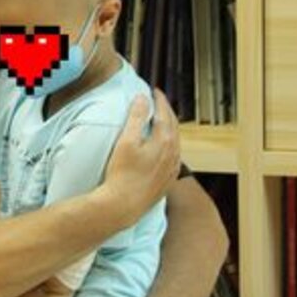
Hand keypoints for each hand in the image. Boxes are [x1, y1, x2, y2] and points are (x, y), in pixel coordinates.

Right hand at [102, 90, 179, 227]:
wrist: (123, 206)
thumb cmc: (121, 174)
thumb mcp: (126, 141)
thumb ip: (136, 117)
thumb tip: (142, 98)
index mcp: (164, 140)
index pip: (165, 113)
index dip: (159, 100)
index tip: (154, 91)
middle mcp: (173, 153)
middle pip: (173, 126)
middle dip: (166, 111)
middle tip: (158, 102)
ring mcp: (172, 168)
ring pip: (175, 142)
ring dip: (169, 128)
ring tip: (161, 121)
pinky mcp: (168, 180)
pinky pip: (174, 156)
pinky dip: (169, 145)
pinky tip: (164, 148)